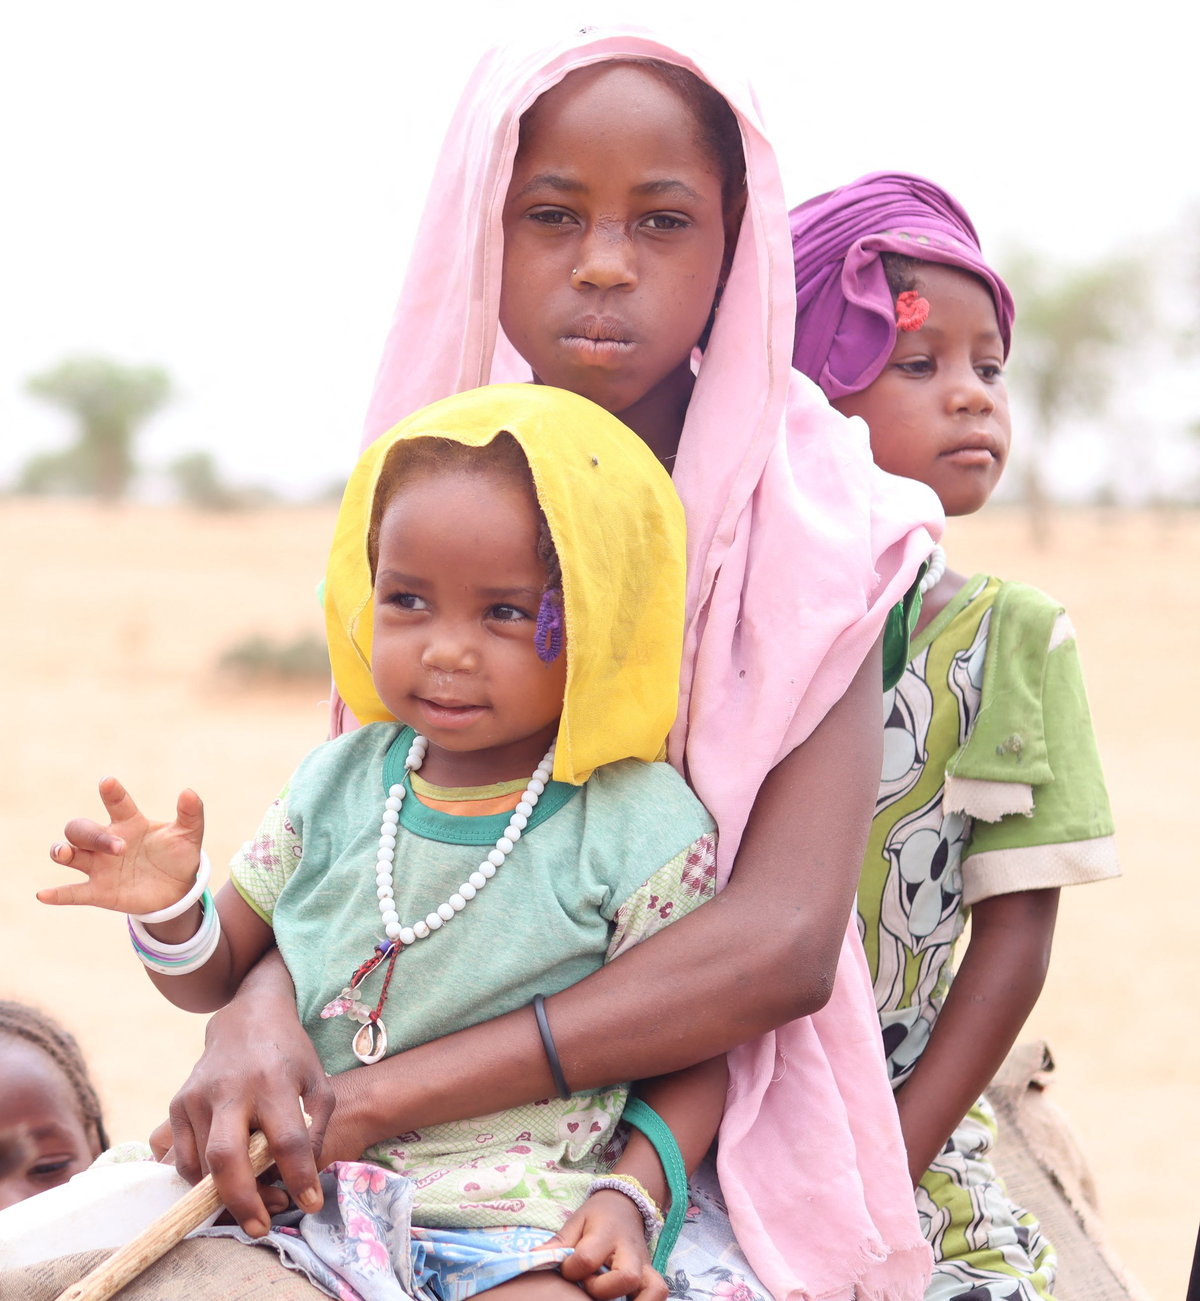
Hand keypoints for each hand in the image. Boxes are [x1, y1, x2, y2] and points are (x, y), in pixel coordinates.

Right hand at [41, 776, 204, 914]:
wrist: (177, 891)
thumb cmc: (178, 856)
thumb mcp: (189, 835)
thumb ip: (191, 814)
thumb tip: (189, 792)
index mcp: (130, 823)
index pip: (117, 803)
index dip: (112, 793)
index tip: (108, 782)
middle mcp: (108, 841)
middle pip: (83, 829)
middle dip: (95, 836)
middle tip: (119, 847)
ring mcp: (100, 866)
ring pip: (69, 853)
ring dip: (64, 852)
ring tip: (64, 853)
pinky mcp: (98, 891)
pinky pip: (73, 892)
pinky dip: (58, 894)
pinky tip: (43, 895)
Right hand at [151, 960, 334, 1236]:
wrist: (247, 1018)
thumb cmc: (290, 1055)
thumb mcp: (317, 1082)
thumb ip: (316, 1128)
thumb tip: (305, 1176)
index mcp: (273, 1082)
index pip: (287, 1141)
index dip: (300, 1178)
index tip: (311, 1203)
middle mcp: (231, 1090)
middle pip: (227, 1158)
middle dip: (243, 1202)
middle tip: (261, 1228)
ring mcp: (198, 1097)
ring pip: (202, 1166)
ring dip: (226, 1196)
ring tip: (255, 1203)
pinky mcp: (178, 1104)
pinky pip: (182, 1159)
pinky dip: (201, 1181)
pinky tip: (226, 1181)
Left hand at [548, 1189, 665, 1300]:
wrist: (626, 1205)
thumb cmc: (597, 1216)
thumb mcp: (576, 1221)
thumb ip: (558, 1243)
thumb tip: (532, 1259)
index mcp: (606, 1232)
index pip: (587, 1258)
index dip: (571, 1269)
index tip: (567, 1268)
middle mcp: (630, 1250)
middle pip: (625, 1277)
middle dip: (602, 1289)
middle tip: (589, 1284)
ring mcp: (645, 1265)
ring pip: (652, 1289)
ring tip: (610, 1300)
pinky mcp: (651, 1275)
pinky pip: (658, 1293)